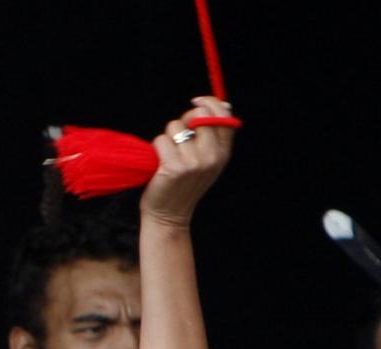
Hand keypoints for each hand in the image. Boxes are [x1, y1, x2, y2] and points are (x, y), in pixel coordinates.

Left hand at [139, 98, 235, 225]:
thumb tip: (222, 103)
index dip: (209, 103)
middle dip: (184, 119)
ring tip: (168, 156)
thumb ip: (213, 136)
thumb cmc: (184, 184)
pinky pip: (161, 140)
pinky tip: (159, 164)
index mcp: (223, 153)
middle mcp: (212, 157)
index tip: (196, 101)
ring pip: (176, 127)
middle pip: (198, 116)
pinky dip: (156, 148)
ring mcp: (194, 162)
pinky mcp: (174, 167)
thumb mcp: (207, 161)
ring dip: (167, 137)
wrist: (169, 215)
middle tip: (177, 135)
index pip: (223, 117)